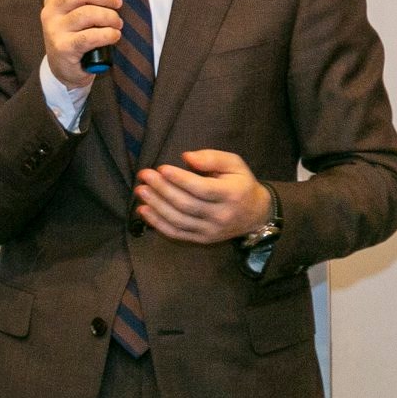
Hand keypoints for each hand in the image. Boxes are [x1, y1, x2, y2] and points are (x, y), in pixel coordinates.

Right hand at [41, 0, 121, 88]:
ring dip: (109, 17)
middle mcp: (51, 12)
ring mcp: (55, 30)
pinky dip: (108, 34)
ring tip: (117, 23)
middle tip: (117, 3)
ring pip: (87, 13)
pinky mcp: (63, 48)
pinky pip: (90, 36)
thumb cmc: (75, 36)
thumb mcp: (73, 13)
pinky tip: (114, 36)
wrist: (64, 69)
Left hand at [135, 149, 271, 243]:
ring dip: (156, 206)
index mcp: (231, 194)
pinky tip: (143, 211)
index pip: (201, 189)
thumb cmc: (240, 183)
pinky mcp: (202, 240)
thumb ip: (212, 158)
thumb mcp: (234, 164)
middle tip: (144, 176)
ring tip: (141, 191)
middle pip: (186, 205)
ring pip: (179, 220)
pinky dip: (158, 224)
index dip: (179, 179)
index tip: (161, 168)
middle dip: (162, 190)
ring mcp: (211, 231)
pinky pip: (177, 234)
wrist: (255, 214)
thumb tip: (186, 157)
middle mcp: (221, 215)